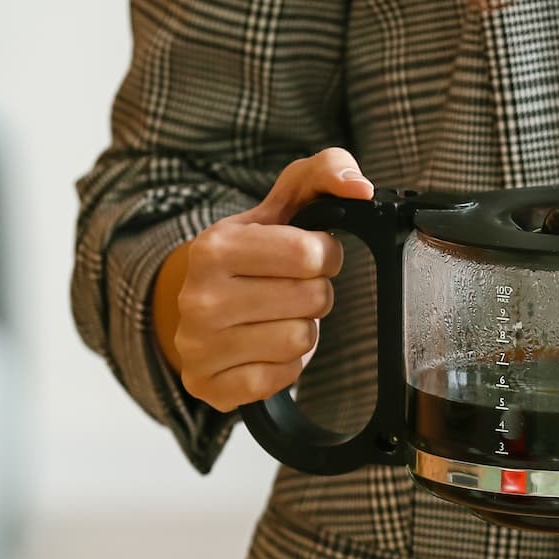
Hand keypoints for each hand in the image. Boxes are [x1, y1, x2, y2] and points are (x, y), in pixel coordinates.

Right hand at [152, 147, 374, 411]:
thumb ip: (324, 174)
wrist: (199, 307)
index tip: (311, 257)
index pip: (307, 254)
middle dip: (315, 293)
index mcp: (214, 247)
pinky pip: (282, 378)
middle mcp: (198, 297)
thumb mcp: (282, 205)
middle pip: (311, 300)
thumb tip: (360, 187)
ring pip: (300, 342)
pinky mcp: (209, 385)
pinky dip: (286, 366)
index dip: (325, 256)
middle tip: (292, 289)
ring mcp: (199, 346)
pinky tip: (265, 348)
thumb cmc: (251, 254)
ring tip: (276, 317)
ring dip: (302, 330)